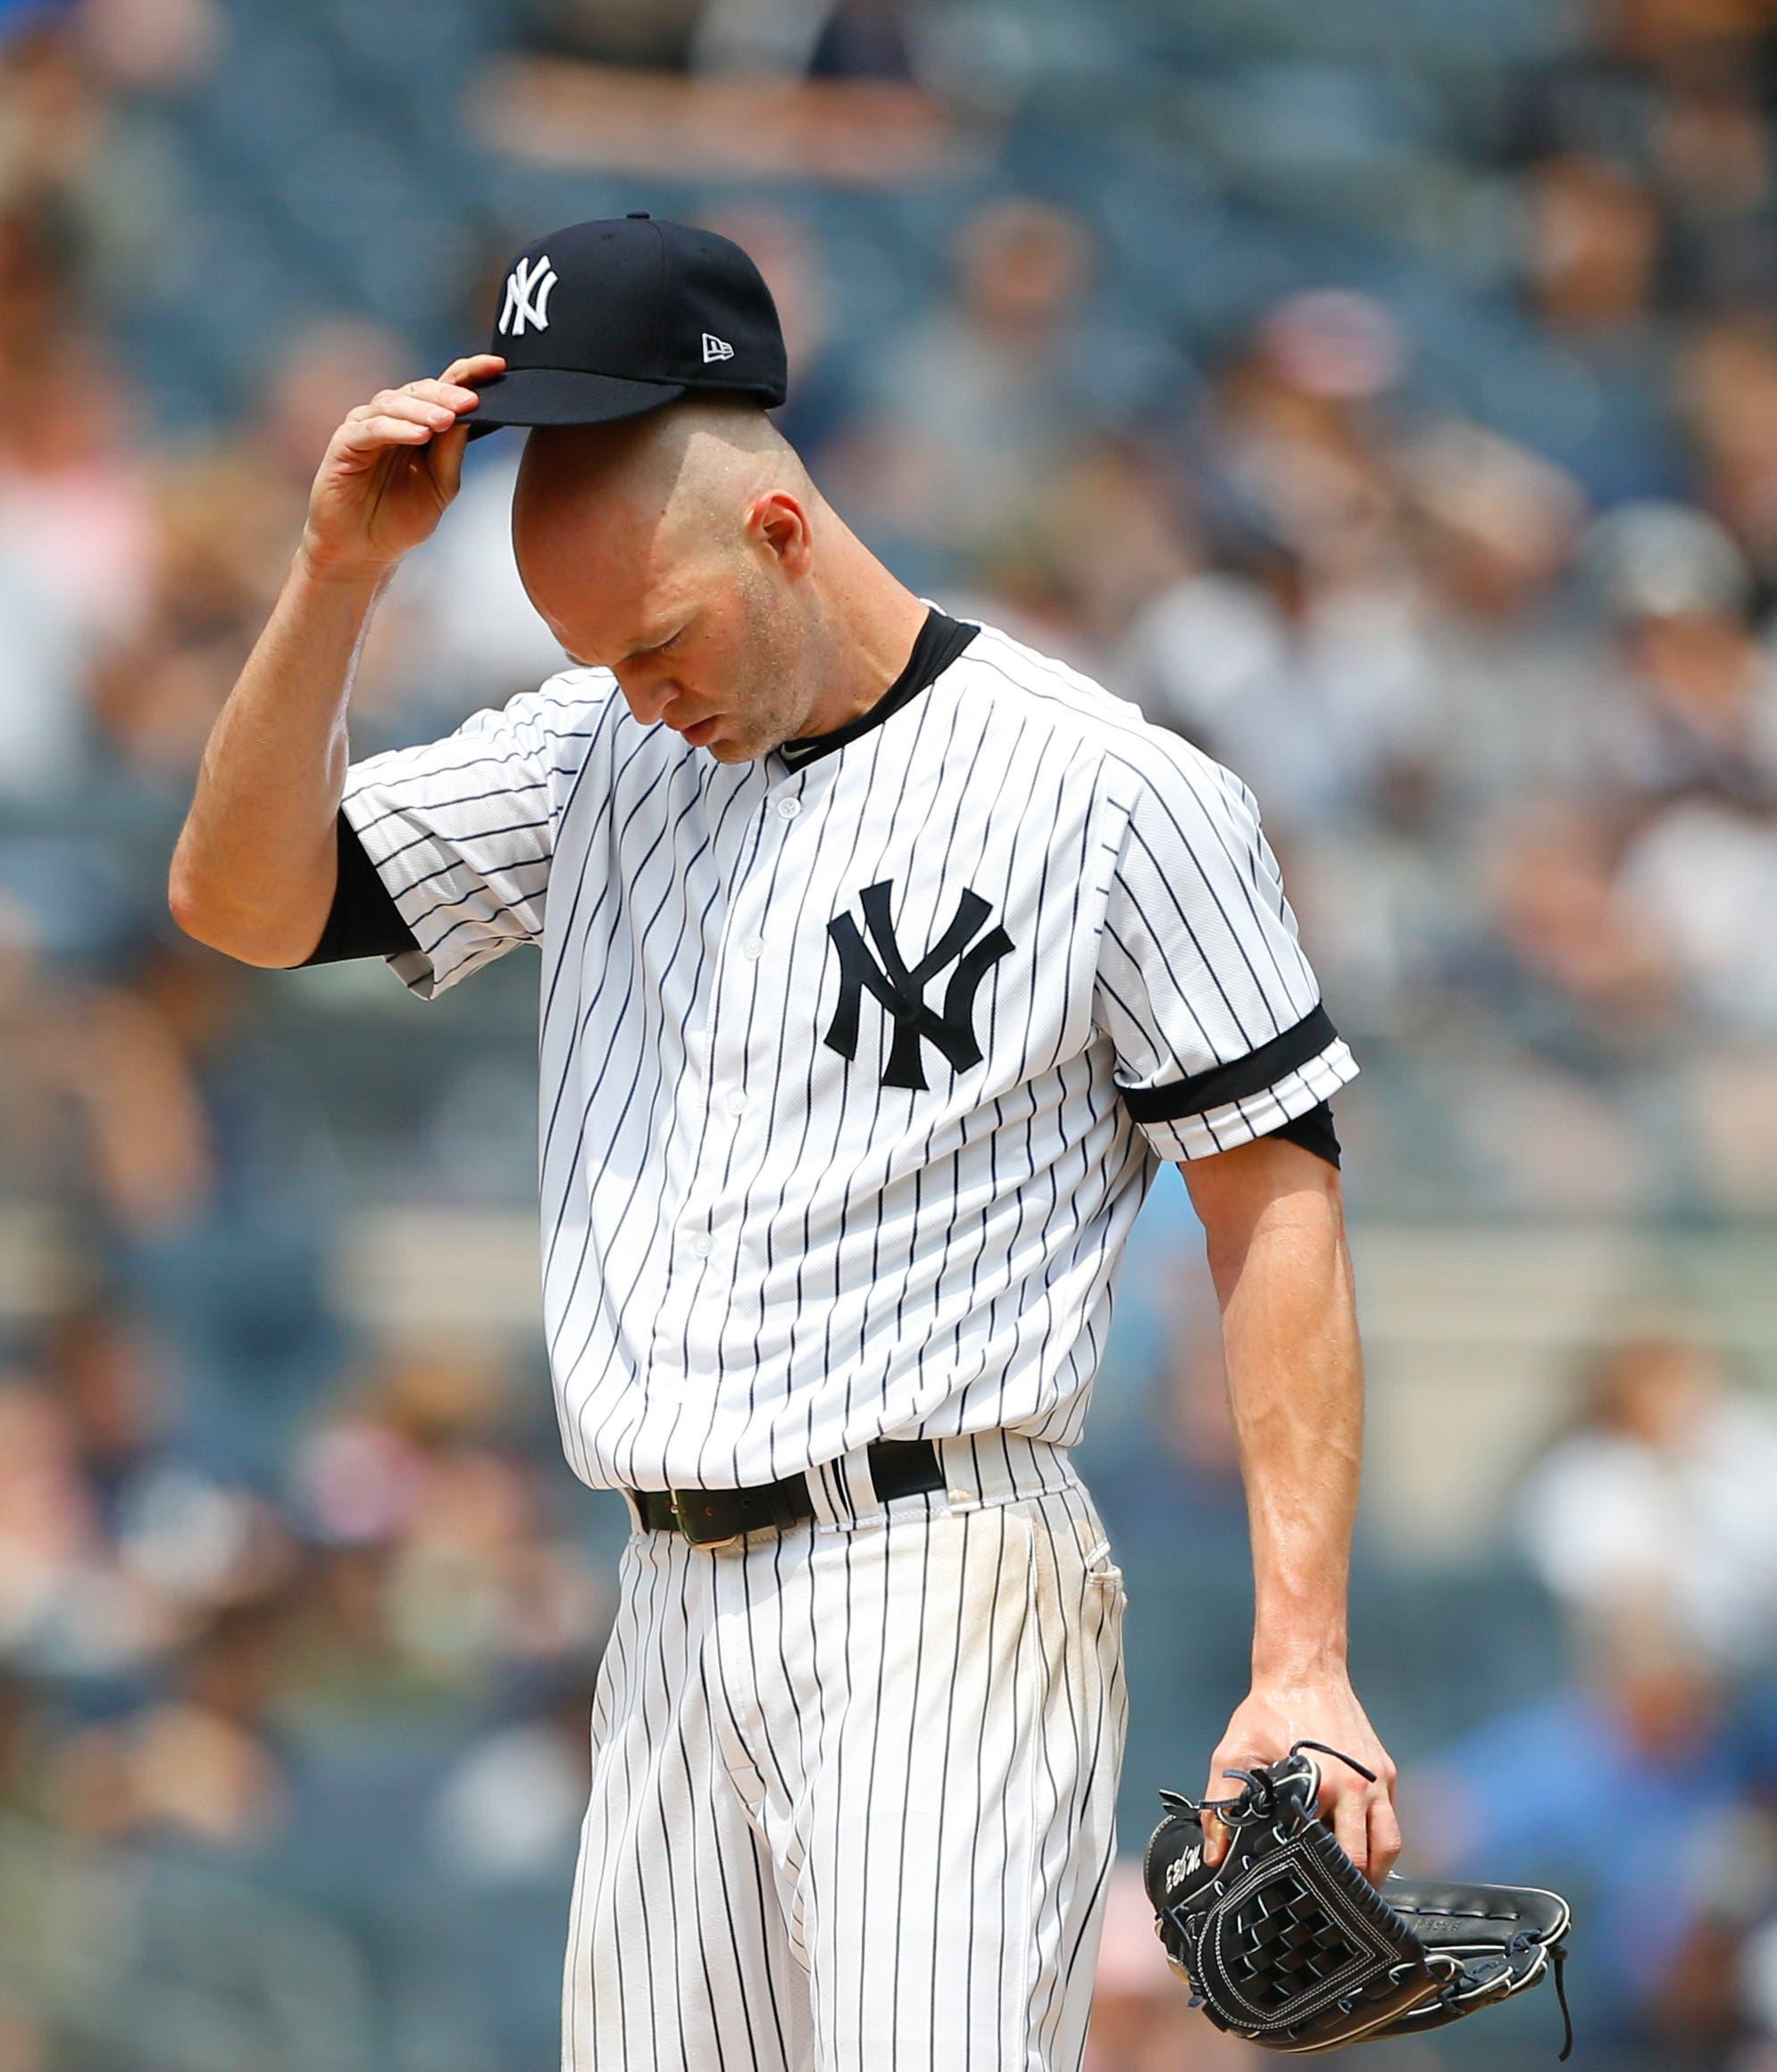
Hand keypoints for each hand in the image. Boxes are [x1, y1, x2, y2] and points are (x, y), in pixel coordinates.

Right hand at [299, 353, 504, 579]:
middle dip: (448, 393)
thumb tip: (471, 416)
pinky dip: (396, 429)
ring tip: (446, 420)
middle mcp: (392, 418)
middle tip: (471, 401)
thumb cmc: (400, 519)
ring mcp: (366, 427)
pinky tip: (419, 435)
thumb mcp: (440, 485)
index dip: (469, 372)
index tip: (498, 366)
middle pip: (421, 390)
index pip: (445, 388)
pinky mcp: (345, 443)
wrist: (363, 551)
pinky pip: (372, 429)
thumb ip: (452, 452)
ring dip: (423, 409)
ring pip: (395, 404)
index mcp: (419, 423)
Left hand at [1199, 1670, 1399, 1882]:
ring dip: (1377, 1870)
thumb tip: (1215, 1855)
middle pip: (1369, 1857)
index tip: (1312, 1900)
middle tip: (1336, 1906)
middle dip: (1354, 1886)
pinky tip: (1362, 1849)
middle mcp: (1358, 1786)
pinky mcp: (1386, 1770)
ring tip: (1356, 1889)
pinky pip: (1391, 1817)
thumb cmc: (1270, 1711)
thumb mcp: (1235, 1754)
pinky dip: (1381, 1838)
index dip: (1324, 1882)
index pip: (1334, 1853)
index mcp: (1323, 1785)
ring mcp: (1377, 1779)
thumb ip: (1222, 1806)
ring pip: (1392, 1842)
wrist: (1304, 1670)